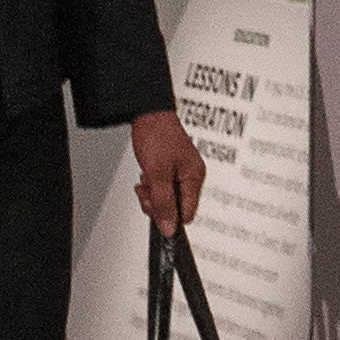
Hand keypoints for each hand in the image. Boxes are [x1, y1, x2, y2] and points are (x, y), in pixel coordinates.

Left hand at [129, 107, 205, 234]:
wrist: (147, 112)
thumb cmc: (156, 135)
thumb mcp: (157, 174)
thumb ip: (163, 203)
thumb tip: (169, 228)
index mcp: (194, 177)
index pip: (187, 213)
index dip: (169, 215)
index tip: (155, 208)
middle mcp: (191, 175)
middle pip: (176, 206)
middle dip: (158, 202)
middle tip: (147, 191)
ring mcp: (181, 170)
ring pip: (167, 197)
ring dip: (153, 193)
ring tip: (146, 180)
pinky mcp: (171, 166)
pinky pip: (163, 185)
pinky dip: (152, 184)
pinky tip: (147, 175)